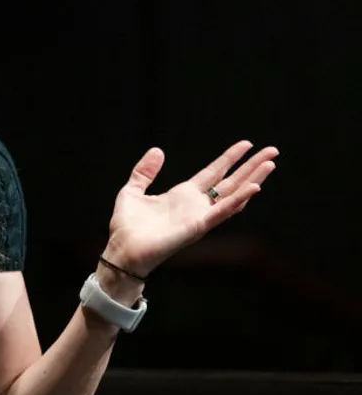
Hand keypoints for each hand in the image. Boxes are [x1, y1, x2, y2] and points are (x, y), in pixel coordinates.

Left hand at [105, 140, 278, 276]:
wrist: (122, 250)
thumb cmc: (127, 226)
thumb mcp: (132, 191)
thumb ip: (144, 172)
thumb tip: (157, 150)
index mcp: (183, 194)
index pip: (213, 172)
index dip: (230, 158)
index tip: (246, 144)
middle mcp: (196, 205)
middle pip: (230, 181)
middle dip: (251, 166)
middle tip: (272, 150)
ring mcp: (200, 216)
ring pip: (233, 195)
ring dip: (253, 179)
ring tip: (270, 164)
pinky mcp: (197, 227)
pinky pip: (222, 212)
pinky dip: (238, 200)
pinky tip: (254, 187)